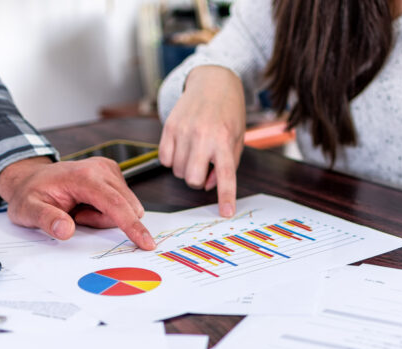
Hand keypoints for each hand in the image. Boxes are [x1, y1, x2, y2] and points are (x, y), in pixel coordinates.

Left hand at [0, 156, 155, 249]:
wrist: (30, 178)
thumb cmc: (30, 193)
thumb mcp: (28, 210)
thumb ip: (47, 220)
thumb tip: (66, 230)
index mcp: (84, 176)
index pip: (116, 204)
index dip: (132, 226)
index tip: (146, 242)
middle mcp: (101, 169)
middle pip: (125, 208)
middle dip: (103, 221)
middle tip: (76, 216)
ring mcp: (108, 170)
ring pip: (126, 207)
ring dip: (104, 217)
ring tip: (79, 210)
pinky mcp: (113, 175)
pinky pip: (122, 203)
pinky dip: (106, 211)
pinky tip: (87, 205)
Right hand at [159, 65, 245, 216]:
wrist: (213, 82)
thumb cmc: (228, 113)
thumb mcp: (237, 139)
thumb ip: (226, 165)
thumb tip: (207, 186)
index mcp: (224, 140)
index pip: (226, 175)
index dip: (226, 197)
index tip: (226, 213)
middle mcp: (203, 136)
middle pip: (192, 179)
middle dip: (197, 180)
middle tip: (204, 167)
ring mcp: (183, 131)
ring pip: (177, 171)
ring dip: (185, 168)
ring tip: (195, 152)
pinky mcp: (169, 126)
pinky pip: (164, 159)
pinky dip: (172, 160)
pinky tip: (182, 147)